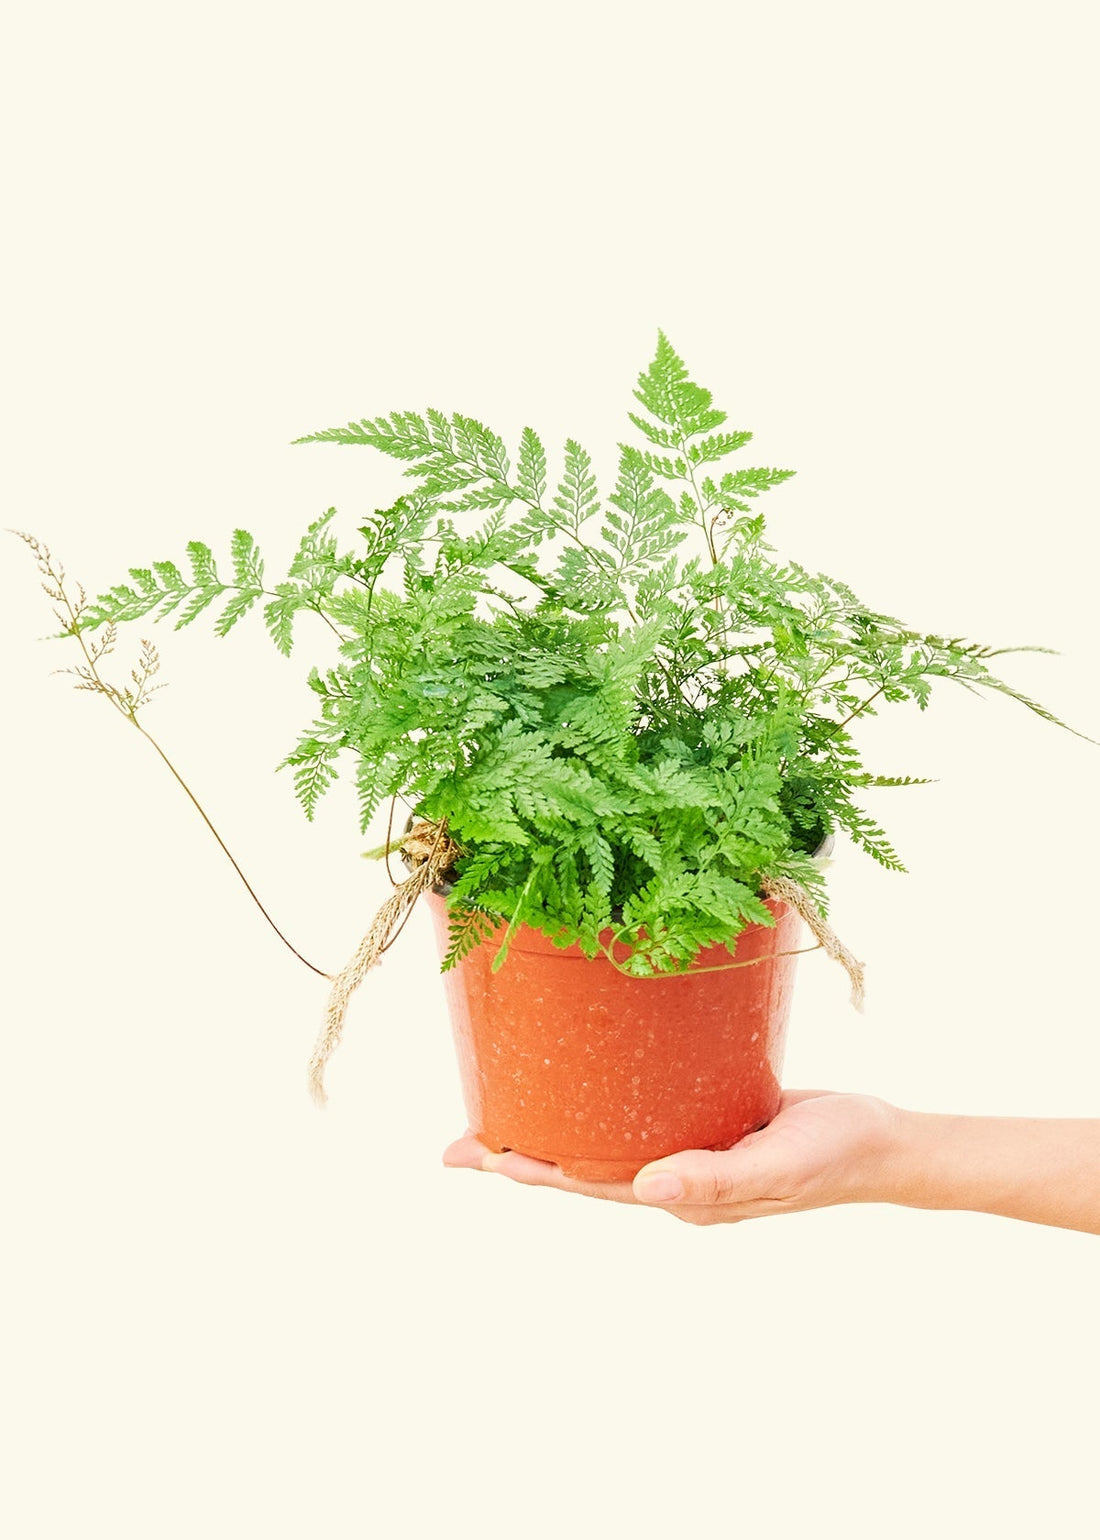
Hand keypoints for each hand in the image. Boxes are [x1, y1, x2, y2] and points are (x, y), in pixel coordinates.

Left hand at [442, 1090, 900, 1224]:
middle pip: (584, 1166)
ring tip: (504, 1111)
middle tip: (459, 1144)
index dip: (534, 1170)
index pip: (590, 1184)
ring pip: (607, 1140)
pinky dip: (602, 1102)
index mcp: (682, 1196)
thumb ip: (716, 1180)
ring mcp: (689, 1150)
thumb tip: (645, 1191)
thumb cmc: (836, 1153)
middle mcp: (675, 1177)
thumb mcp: (779, 1165)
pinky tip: (584, 1082)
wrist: (885, 1139)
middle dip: (523, 1155)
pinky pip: (640, 1113)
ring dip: (557, 1128)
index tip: (479, 1156)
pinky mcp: (706, 1119)